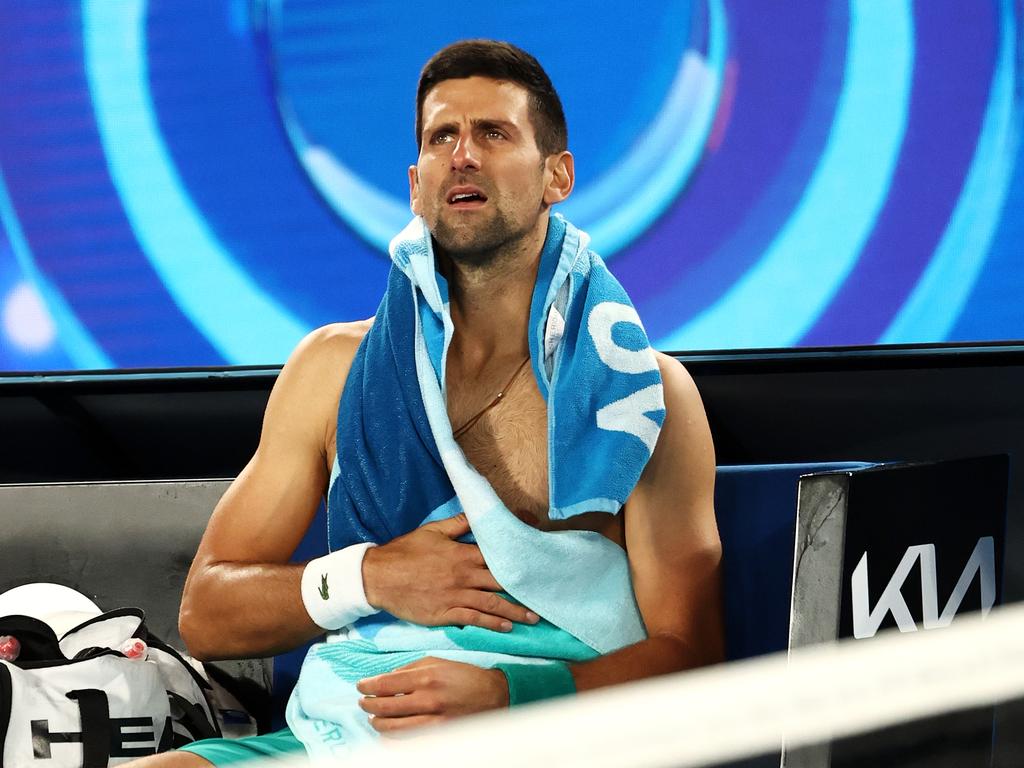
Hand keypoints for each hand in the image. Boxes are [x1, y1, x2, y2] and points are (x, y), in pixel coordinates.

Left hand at [357, 657, 507, 734]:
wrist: (494, 696)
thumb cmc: (464, 676)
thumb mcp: (437, 662)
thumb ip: (410, 668)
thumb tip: (387, 678)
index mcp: (426, 677)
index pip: (385, 684)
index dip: (367, 686)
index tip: (360, 687)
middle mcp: (428, 699)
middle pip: (383, 708)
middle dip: (367, 706)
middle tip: (363, 703)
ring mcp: (433, 721)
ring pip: (391, 729)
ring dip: (376, 723)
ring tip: (374, 719)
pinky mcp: (438, 736)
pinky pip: (406, 742)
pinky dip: (392, 739)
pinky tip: (388, 734)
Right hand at [361, 513, 538, 631]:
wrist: (378, 577)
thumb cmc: (405, 551)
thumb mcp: (432, 531)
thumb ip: (459, 524)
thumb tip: (479, 515)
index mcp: (462, 554)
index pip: (497, 558)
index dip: (518, 562)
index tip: (537, 566)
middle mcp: (463, 576)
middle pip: (500, 583)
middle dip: (523, 590)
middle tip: (544, 596)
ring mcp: (455, 596)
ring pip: (491, 604)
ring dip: (514, 611)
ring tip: (533, 618)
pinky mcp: (444, 613)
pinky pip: (473, 619)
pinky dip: (491, 623)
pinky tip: (506, 627)